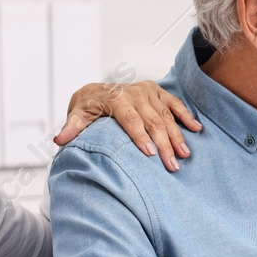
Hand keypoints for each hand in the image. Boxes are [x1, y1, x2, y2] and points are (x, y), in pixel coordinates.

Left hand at [54, 80, 200, 171]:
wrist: (96, 90)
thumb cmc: (88, 107)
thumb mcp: (78, 115)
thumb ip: (72, 127)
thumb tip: (60, 139)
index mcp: (116, 98)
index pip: (131, 120)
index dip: (141, 137)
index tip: (150, 154)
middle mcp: (135, 93)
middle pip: (152, 122)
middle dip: (164, 144)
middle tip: (172, 165)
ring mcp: (148, 91)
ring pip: (166, 115)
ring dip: (177, 136)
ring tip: (184, 155)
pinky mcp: (158, 91)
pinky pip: (175, 104)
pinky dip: (186, 116)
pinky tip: (196, 130)